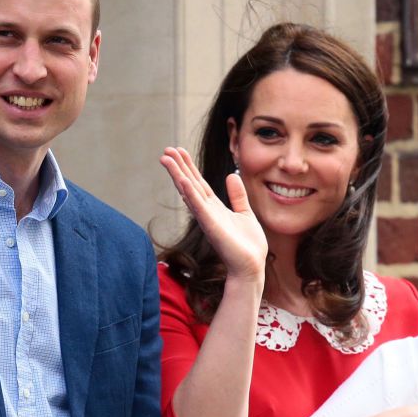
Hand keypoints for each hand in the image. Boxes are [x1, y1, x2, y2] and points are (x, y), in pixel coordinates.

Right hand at [160, 147, 266, 280]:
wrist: (251, 266)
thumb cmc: (248, 245)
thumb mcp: (245, 213)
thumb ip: (237, 195)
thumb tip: (232, 175)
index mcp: (214, 207)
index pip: (198, 183)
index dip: (189, 166)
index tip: (179, 151)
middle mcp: (207, 211)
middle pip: (189, 183)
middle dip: (178, 166)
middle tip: (166, 149)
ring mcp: (207, 218)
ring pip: (189, 191)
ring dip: (177, 174)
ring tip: (165, 158)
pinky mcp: (211, 226)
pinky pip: (198, 206)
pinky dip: (189, 193)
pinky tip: (182, 180)